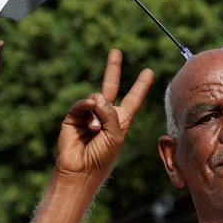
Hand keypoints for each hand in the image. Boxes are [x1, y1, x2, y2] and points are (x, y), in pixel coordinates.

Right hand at [55, 49, 153, 179]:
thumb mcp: (116, 134)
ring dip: (98, 112)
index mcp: (121, 120)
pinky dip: (86, 106)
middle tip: (116, 51)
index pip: (133, 98)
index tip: (149, 71)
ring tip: (96, 129)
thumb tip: (95, 96)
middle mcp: (105, 114)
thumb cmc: (102, 157)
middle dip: (113, 68)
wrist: (81, 171)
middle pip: (111, 85)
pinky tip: (89, 110)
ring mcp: (89, 115)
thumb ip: (110, 113)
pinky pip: (82, 104)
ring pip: (96, 98)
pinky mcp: (73, 117)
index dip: (141, 85)